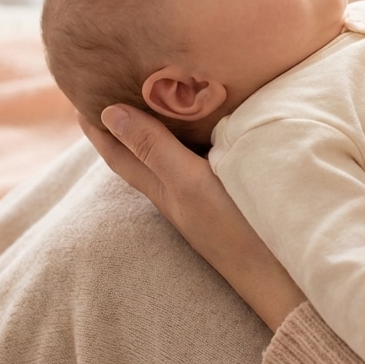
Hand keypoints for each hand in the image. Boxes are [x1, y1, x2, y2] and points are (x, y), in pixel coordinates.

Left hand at [79, 104, 305, 329]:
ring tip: (161, 98)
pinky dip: (196, 138)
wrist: (284, 278)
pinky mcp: (233, 198)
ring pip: (174, 156)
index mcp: (163, 189)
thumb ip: (153, 149)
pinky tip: (212, 129)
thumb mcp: (189, 183)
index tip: (81, 90)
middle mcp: (179, 194)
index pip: (119, 152)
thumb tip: (107, 113)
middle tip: (117, 85)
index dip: (98, 125)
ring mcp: (206, 199)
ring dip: (162, 128)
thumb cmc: (235, 229)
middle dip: (127, 121)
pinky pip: (204, 159)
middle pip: (143, 153)